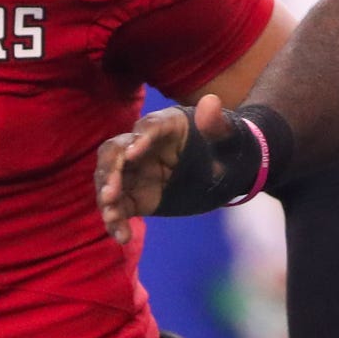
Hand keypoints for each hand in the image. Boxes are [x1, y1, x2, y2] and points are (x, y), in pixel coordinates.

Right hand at [95, 95, 232, 244]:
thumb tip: (211, 101)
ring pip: (110, 181)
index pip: (147, 128)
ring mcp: (136, 171)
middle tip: (110, 193)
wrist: (231, 171)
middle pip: (115, 153)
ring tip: (112, 218)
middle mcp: (142, 145)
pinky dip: (116, 221)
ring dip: (107, 199)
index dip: (138, 140)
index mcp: (166, 125)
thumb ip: (219, 125)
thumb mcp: (230, 138)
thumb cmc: (231, 148)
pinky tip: (122, 236)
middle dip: (109, 171)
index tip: (132, 155)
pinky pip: (119, 207)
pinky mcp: (135, 195)